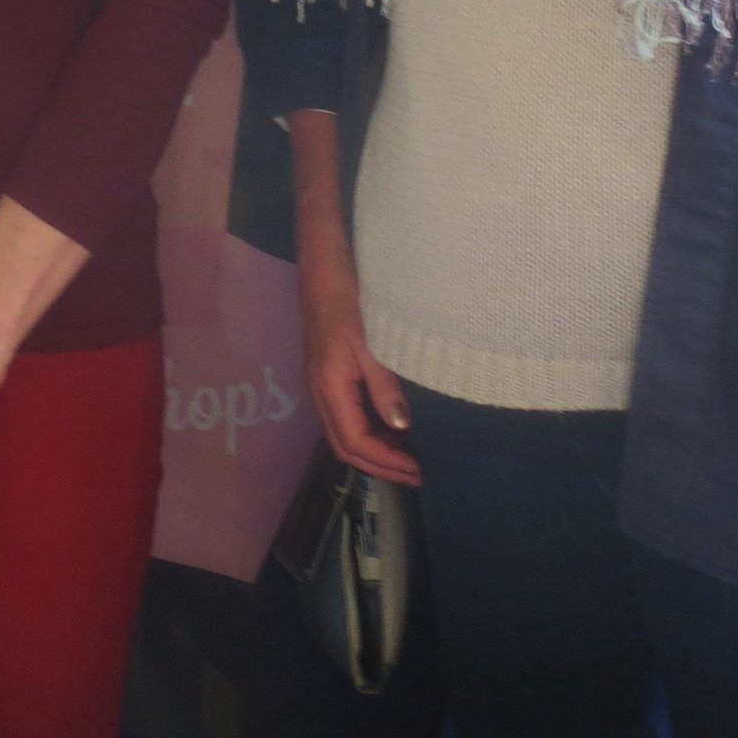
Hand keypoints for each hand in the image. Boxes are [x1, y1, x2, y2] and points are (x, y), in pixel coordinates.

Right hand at [299, 252, 419, 486]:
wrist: (323, 264)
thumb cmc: (348, 296)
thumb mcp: (371, 341)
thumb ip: (383, 386)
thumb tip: (401, 428)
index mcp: (329, 385)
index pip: (355, 441)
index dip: (385, 461)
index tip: (417, 470)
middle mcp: (320, 390)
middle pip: (344, 445)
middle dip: (379, 465)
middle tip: (415, 474)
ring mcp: (321, 382)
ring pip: (342, 433)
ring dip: (373, 451)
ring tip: (406, 458)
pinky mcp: (326, 373)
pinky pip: (344, 416)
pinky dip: (367, 431)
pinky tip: (390, 427)